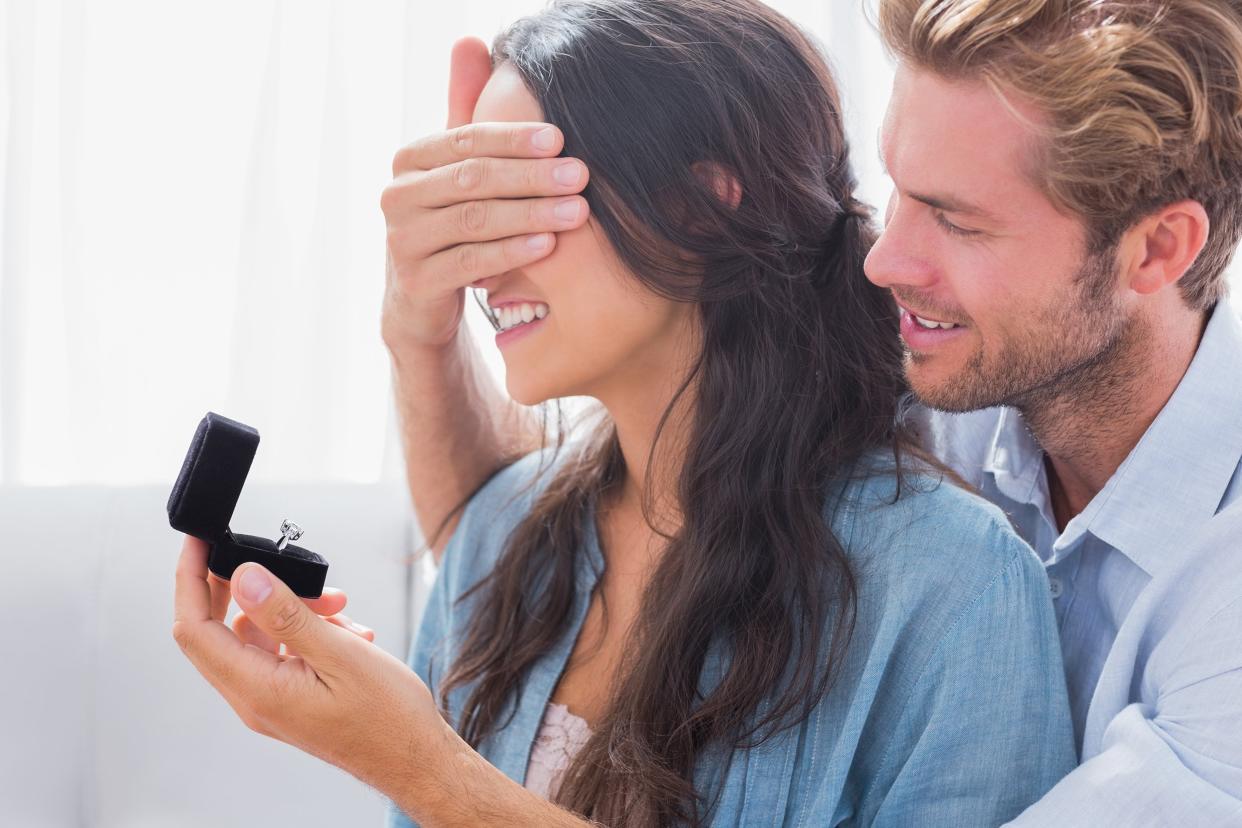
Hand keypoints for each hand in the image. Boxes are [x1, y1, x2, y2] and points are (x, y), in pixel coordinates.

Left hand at [172, 536, 450, 803]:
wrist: (415, 759)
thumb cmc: (388, 718)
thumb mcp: (340, 654)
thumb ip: (287, 616)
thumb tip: (244, 578)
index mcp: (257, 690)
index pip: (196, 629)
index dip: (191, 579)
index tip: (199, 541)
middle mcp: (254, 698)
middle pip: (216, 630)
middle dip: (243, 586)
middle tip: (268, 557)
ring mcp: (270, 700)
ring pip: (257, 635)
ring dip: (291, 608)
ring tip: (338, 605)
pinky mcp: (290, 697)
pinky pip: (281, 650)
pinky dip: (306, 630)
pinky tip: (345, 630)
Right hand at [379, 36, 590, 350]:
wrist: (425, 298)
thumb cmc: (454, 221)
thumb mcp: (459, 166)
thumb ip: (466, 107)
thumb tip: (470, 39)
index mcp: (410, 159)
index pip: (466, 140)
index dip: (514, 138)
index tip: (561, 138)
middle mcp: (397, 195)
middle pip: (473, 179)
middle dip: (531, 176)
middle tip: (581, 175)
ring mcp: (402, 240)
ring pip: (474, 220)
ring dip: (531, 213)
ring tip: (577, 211)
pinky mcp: (416, 282)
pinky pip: (469, 262)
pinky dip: (511, 252)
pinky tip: (547, 245)